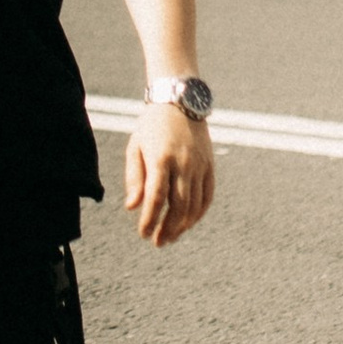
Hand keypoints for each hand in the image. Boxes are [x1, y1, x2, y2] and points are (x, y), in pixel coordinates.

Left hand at [124, 104, 213, 245]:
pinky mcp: (210, 165)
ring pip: (195, 205)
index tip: (143, 234)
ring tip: (171, 237)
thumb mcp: (135, 147)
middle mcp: (183, 163)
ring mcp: (199, 165)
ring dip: (183, 226)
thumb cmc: (151, 126)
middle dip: (168, 229)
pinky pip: (207, 196)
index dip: (150, 220)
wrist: (179, 101)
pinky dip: (199, 213)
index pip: (155, 198)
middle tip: (158, 242)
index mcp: (161, 158)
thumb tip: (133, 207)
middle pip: (178, 206)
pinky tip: (188, 223)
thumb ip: (134, 178)